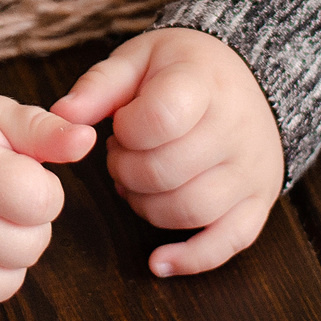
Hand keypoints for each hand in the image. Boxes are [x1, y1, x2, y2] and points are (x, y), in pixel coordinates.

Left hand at [52, 27, 283, 277]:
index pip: (161, 120)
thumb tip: (61, 115)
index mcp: (205, 84)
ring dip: (146, 206)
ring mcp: (251, 170)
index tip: (123, 124)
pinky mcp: (260, 201)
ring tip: (136, 183)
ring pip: (190, 211)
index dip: (127, 131)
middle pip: (167, 172)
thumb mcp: (139, 58)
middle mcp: (236, 129)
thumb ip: (99, 86)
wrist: (248, 79)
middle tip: (120, 156)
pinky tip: (159, 261)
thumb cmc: (184, 68)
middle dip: (126, 171)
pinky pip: (229, 242)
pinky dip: (191, 259)